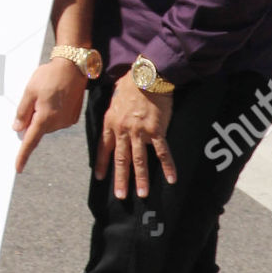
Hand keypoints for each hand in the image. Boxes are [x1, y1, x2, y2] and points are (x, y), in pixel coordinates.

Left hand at [12, 58, 87, 171]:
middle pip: (38, 129)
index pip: (31, 141)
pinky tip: (54, 98)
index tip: (18, 168)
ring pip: (47, 125)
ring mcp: (67, 120)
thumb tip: (17, 128)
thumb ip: (22, 112)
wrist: (73, 66)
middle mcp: (58, 123)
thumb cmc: (50, 76)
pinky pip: (57, 120)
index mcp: (45, 118)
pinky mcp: (73, 117)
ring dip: (42, 115)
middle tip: (34, 100)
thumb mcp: (29, 92)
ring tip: (46, 95)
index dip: (23, 155)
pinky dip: (52, 113)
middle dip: (32, 120)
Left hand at [94, 72, 175, 197]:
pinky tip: (171, 179)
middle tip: (121, 196)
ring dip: (140, 178)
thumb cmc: (130, 84)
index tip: (100, 178)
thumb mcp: (113, 99)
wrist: (147, 76)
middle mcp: (123, 131)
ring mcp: (140, 132)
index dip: (102, 164)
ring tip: (142, 194)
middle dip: (120, 179)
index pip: (104, 148)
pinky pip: (163, 152)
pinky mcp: (157, 130)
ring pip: (139, 160)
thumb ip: (112, 114)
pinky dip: (168, 166)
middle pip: (121, 159)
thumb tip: (112, 122)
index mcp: (110, 123)